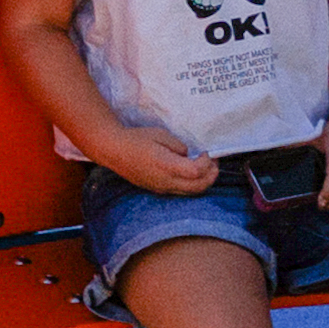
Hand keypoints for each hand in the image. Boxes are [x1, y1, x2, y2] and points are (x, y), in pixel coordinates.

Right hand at [88, 128, 219, 198]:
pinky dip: (192, 185)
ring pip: (191, 193)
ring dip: (203, 182)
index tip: (206, 152)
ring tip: (205, 168)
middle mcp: (166, 181)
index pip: (196, 172)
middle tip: (214, 163)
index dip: (207, 163)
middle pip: (198, 187)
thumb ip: (179, 146)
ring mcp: (161, 188)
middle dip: (211, 175)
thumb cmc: (136, 139)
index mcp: (167, 165)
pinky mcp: (157, 189)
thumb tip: (188, 155)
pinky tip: (190, 173)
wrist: (114, 151)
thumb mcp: (161, 135)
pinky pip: (181, 191)